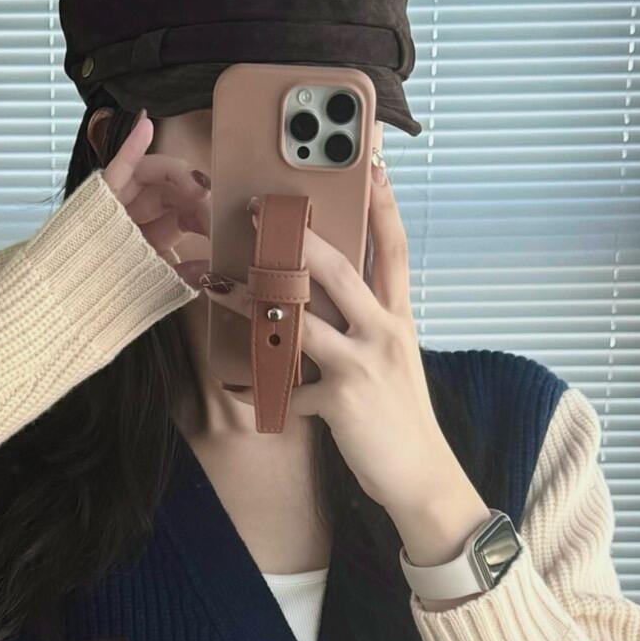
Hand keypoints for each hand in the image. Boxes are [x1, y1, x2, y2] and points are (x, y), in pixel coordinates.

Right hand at [102, 111, 213, 286]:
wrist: (67, 309)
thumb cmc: (110, 303)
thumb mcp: (155, 290)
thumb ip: (181, 278)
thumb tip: (211, 274)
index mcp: (155, 238)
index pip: (186, 213)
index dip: (204, 215)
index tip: (219, 227)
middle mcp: (139, 217)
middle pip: (172, 192)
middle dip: (193, 196)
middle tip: (208, 204)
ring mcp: (119, 204)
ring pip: (151, 178)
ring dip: (175, 174)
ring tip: (193, 184)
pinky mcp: (99, 199)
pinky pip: (116, 169)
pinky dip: (130, 147)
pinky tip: (146, 124)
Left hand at [198, 158, 493, 565]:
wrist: (421, 477)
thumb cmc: (399, 419)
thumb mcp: (392, 363)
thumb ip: (363, 329)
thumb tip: (317, 307)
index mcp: (397, 318)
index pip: (393, 249)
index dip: (382, 204)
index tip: (370, 163)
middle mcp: (384, 332)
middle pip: (339, 267)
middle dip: (295, 236)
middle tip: (256, 212)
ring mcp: (362, 363)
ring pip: (299, 317)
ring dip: (252, 300)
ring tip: (218, 284)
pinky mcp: (340, 399)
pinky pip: (286, 388)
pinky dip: (258, 390)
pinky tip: (236, 389)